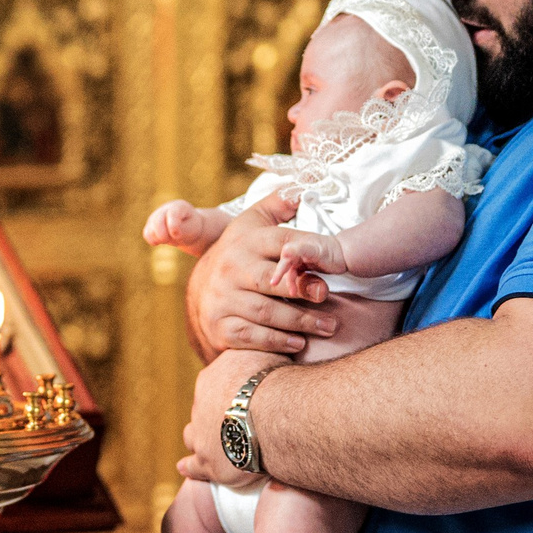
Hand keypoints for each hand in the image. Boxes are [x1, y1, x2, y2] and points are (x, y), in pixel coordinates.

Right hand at [143, 199, 224, 254]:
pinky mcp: (150, 224)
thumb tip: (172, 233)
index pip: (172, 214)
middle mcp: (165, 208)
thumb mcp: (192, 229)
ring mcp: (156, 215)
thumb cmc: (191, 228)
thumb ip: (182, 230)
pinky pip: (146, 234)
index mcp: (179, 206)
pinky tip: (161, 241)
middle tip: (169, 241)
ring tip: (169, 239)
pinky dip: (153, 241)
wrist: (186, 227)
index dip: (173, 226)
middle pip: (157, 221)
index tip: (177, 235)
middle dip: (162, 235)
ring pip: (150, 229)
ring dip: (159, 239)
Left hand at [176, 349, 286, 486]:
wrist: (272, 413)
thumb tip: (270, 347)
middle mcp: (200, 404)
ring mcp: (201, 433)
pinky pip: (193, 466)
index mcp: (212, 379)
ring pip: (193, 436)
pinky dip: (190, 467)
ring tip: (209, 446)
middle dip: (211, 416)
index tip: (235, 397)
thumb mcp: (267, 353)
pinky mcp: (207, 461)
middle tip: (226, 422)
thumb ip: (261, 353)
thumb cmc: (276, 381)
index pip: (214, 385)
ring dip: (200, 440)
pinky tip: (186, 468)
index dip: (225, 393)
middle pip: (202, 410)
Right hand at [186, 194, 334, 358]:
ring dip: (300, 322)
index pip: (279, 242)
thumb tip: (302, 189)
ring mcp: (223, 299)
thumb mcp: (252, 224)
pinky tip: (299, 343)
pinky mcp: (220, 326)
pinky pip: (251, 336)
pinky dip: (276, 341)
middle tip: (330, 300)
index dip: (305, 252)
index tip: (330, 266)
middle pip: (271, 281)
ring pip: (265, 312)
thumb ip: (278, 205)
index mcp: (245, 241)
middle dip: (303, 291)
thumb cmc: (240, 255)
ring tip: (329, 327)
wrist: (201, 291)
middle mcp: (230, 269)